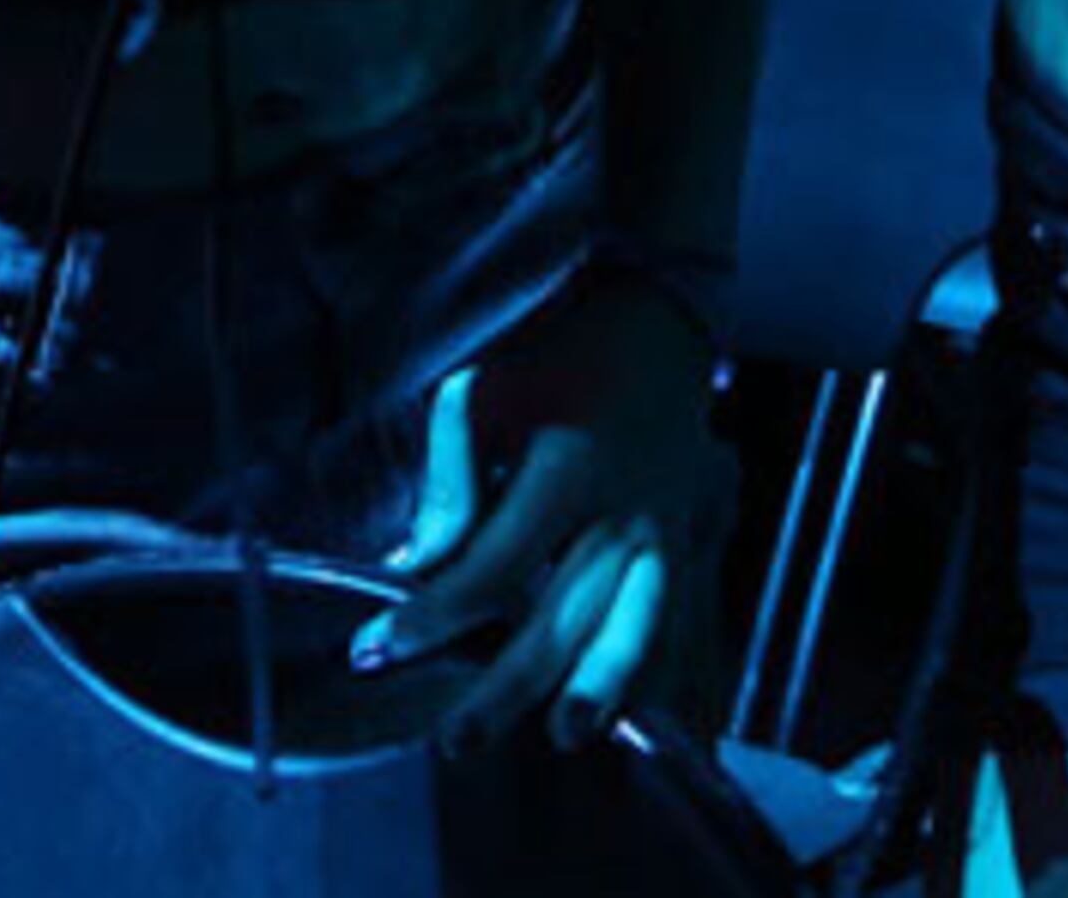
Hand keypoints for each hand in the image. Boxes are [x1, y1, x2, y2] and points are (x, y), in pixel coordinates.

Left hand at [359, 270, 731, 750]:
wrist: (661, 326)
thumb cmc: (563, 356)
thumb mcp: (491, 392)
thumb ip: (454, 481)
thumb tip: (420, 567)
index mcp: (572, 465)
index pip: (497, 562)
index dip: (435, 614)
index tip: (374, 649)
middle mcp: (628, 507)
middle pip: (568, 614)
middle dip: (508, 686)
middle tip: (453, 741)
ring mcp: (670, 530)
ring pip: (640, 627)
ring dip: (602, 685)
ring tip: (566, 734)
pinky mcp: (692, 542)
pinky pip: (680, 619)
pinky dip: (659, 670)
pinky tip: (629, 714)